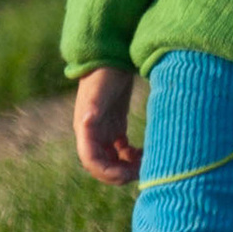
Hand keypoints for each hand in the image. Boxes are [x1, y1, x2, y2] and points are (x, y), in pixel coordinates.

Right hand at [73, 65, 140, 183]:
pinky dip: (132, 158)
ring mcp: (104, 131)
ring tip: (146, 164)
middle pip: (103, 166)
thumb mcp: (98, 92)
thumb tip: (86, 123)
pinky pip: (122, 151)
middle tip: (142, 171)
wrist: (111, 57)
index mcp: (86, 130)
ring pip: (113, 161)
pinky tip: (144, 155)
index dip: (108, 173)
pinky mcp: (115, 126)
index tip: (128, 174)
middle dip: (120, 174)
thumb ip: (92, 107)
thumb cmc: (103, 74)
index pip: (92, 162)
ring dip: (127, 168)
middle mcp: (92, 134)